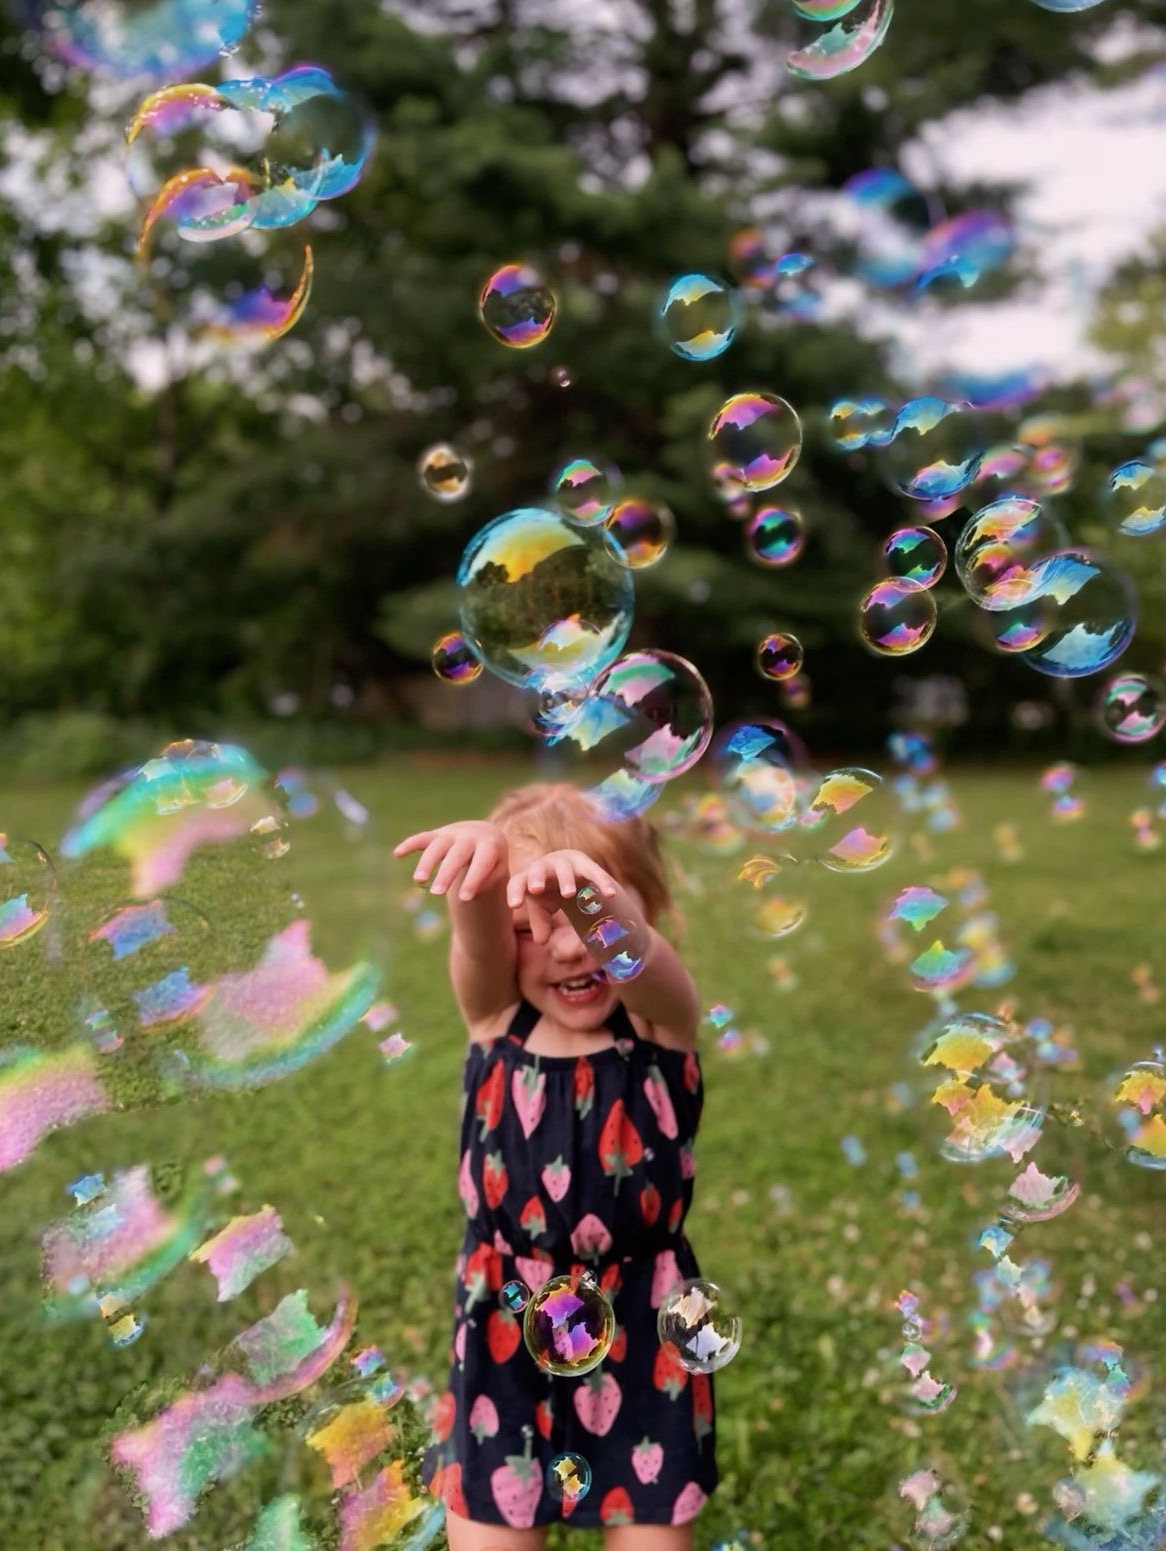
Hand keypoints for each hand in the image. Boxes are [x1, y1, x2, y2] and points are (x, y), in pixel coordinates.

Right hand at [393, 821, 508, 901]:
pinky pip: (422, 838)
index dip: (473, 879)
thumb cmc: (492, 861)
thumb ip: (488, 882)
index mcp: (490, 845)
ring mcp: (451, 834)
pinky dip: (410, 844)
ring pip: (437, 847)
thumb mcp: (497, 870)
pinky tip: (397, 854)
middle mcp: (470, 836)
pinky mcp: (437, 834)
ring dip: (426, 863)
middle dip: (446, 874)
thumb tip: (468, 897)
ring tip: (419, 881)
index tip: (464, 899)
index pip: (481, 863)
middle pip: (457, 855)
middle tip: (437, 894)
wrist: (484, 834)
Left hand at [506, 849, 617, 943]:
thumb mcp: (543, 908)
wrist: (570, 869)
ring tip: (568, 894)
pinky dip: (602, 881)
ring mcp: (566, 863)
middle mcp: (545, 866)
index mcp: (529, 877)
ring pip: (564, 868)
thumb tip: (540, 941)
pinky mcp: (585, 864)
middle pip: (538, 869)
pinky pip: (593, 871)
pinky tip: (610, 894)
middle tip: (536, 889)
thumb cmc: (549, 892)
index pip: (517, 882)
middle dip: (536, 877)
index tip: (514, 905)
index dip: (515, 892)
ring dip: (565, 880)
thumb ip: (540, 923)